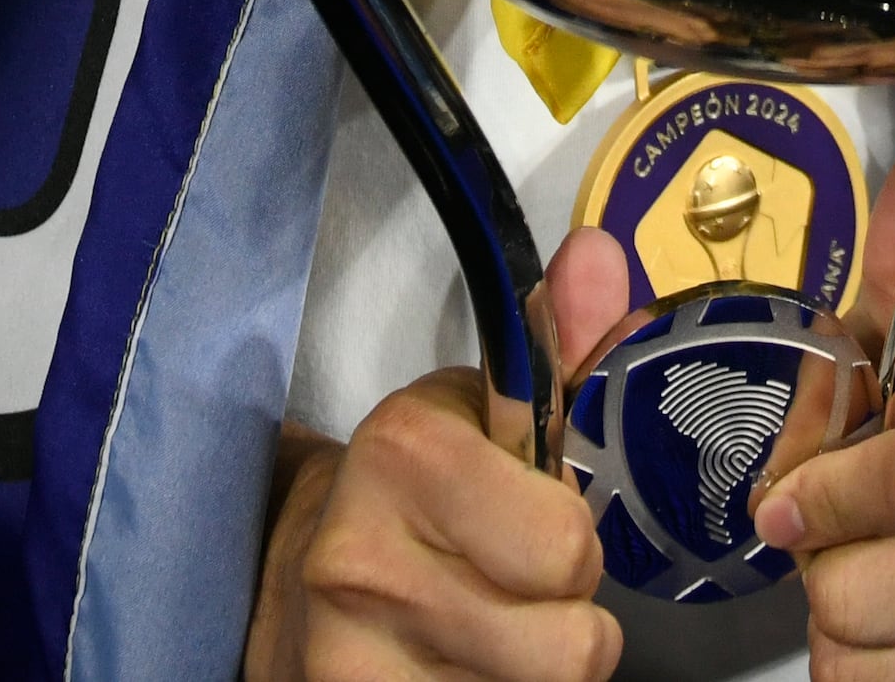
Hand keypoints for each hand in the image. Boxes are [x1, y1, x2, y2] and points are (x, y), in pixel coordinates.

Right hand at [254, 233, 636, 681]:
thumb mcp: (481, 412)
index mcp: (404, 452)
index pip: (568, 548)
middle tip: (520, 591)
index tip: (532, 524)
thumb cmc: (412, 500)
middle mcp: (365, 561)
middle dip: (569, 618)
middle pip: (572, 646)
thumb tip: (600, 255)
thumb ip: (558, 347)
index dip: (572, 542)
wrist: (294, 588)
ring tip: (495, 634)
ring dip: (539, 670)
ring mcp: (353, 661)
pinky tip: (467, 673)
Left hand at [761, 328, 894, 681]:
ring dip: (840, 630)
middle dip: (820, 566)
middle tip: (837, 540)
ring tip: (874, 581)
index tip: (783, 504)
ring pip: (859, 667)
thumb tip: (858, 264)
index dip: (821, 499)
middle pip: (854, 597)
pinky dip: (872, 671)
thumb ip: (849, 342)